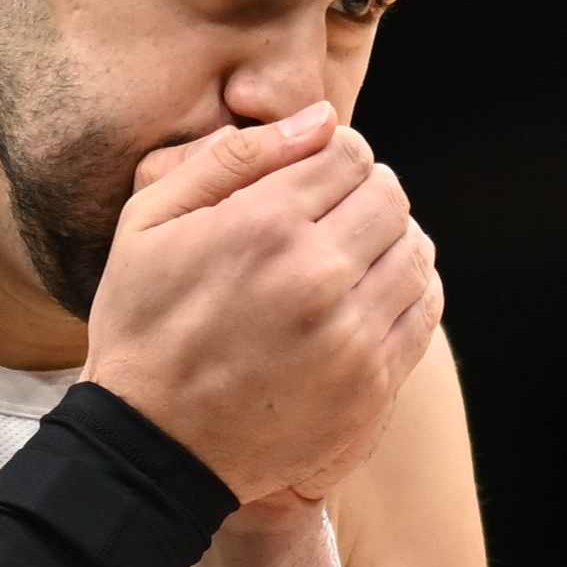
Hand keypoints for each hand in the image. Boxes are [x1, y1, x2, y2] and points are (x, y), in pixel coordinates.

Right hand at [79, 103, 443, 503]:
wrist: (153, 448)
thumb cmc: (144, 327)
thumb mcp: (149, 223)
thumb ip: (231, 158)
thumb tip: (318, 119)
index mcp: (263, 225)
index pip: (348, 153)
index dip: (336, 152)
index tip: (318, 172)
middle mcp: (315, 274)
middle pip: (389, 197)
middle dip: (367, 191)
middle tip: (337, 211)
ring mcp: (349, 334)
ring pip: (414, 250)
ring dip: (391, 239)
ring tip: (355, 252)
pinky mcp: (370, 384)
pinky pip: (423, 310)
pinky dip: (410, 289)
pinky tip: (375, 292)